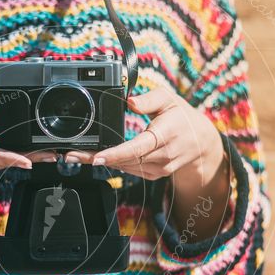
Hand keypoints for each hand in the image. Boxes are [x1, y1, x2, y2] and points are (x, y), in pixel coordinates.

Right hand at [0, 98, 55, 178]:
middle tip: (54, 154)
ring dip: (28, 159)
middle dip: (28, 158)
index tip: (26, 160)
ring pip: (4, 165)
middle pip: (1, 162)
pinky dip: (18, 158)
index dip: (6, 157)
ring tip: (53, 154)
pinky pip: (0, 163)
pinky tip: (36, 155)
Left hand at [64, 86, 224, 190]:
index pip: (137, 147)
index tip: (97, 157)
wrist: (203, 144)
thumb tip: (129, 101)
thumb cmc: (183, 117)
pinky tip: (101, 157)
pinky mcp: (155, 175)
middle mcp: (162, 156)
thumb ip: (149, 98)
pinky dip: (115, 163)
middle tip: (71, 155)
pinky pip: (131, 170)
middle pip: (124, 160)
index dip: (116, 154)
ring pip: (125, 167)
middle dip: (96, 158)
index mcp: (164, 136)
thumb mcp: (170, 98)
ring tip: (78, 156)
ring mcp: (159, 169)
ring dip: (101, 162)